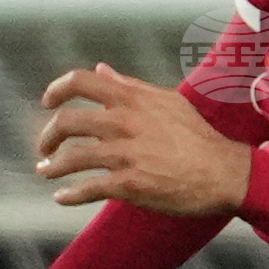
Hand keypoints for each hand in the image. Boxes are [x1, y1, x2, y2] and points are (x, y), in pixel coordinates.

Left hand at [35, 64, 251, 216]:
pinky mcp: (130, 185)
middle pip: (67, 122)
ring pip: (71, 158)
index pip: (80, 82)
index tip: (48, 102)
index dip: (56, 90)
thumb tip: (100, 70)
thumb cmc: (197, 136)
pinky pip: (88, 189)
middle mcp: (124, 122)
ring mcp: (126, 154)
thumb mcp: (166, 102)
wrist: (223, 172)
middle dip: (48, 136)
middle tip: (45, 147)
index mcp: (132, 99)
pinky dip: (69, 196)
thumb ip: (129, 86)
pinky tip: (61, 199)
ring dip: (52, 166)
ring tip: (46, 171)